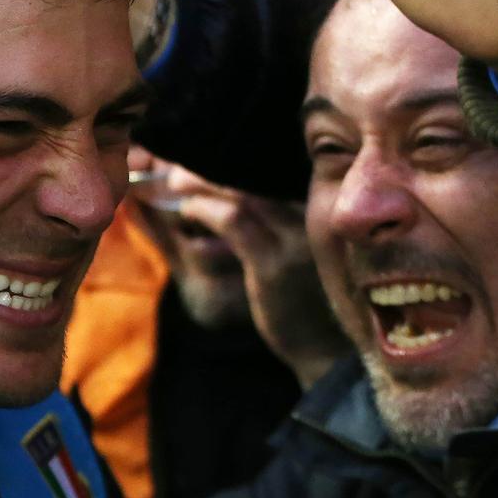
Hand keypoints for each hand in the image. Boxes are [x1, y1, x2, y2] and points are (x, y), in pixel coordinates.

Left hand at [153, 170, 346, 385]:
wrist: (325, 348)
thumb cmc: (301, 294)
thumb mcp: (288, 246)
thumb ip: (261, 215)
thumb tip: (208, 187)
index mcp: (318, 201)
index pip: (267, 160)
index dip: (229, 150)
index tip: (195, 149)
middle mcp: (312, 212)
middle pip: (253, 168)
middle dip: (208, 161)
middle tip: (173, 161)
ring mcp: (295, 236)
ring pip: (240, 191)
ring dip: (200, 182)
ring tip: (175, 181)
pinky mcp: (274, 263)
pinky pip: (234, 221)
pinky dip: (204, 209)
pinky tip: (188, 208)